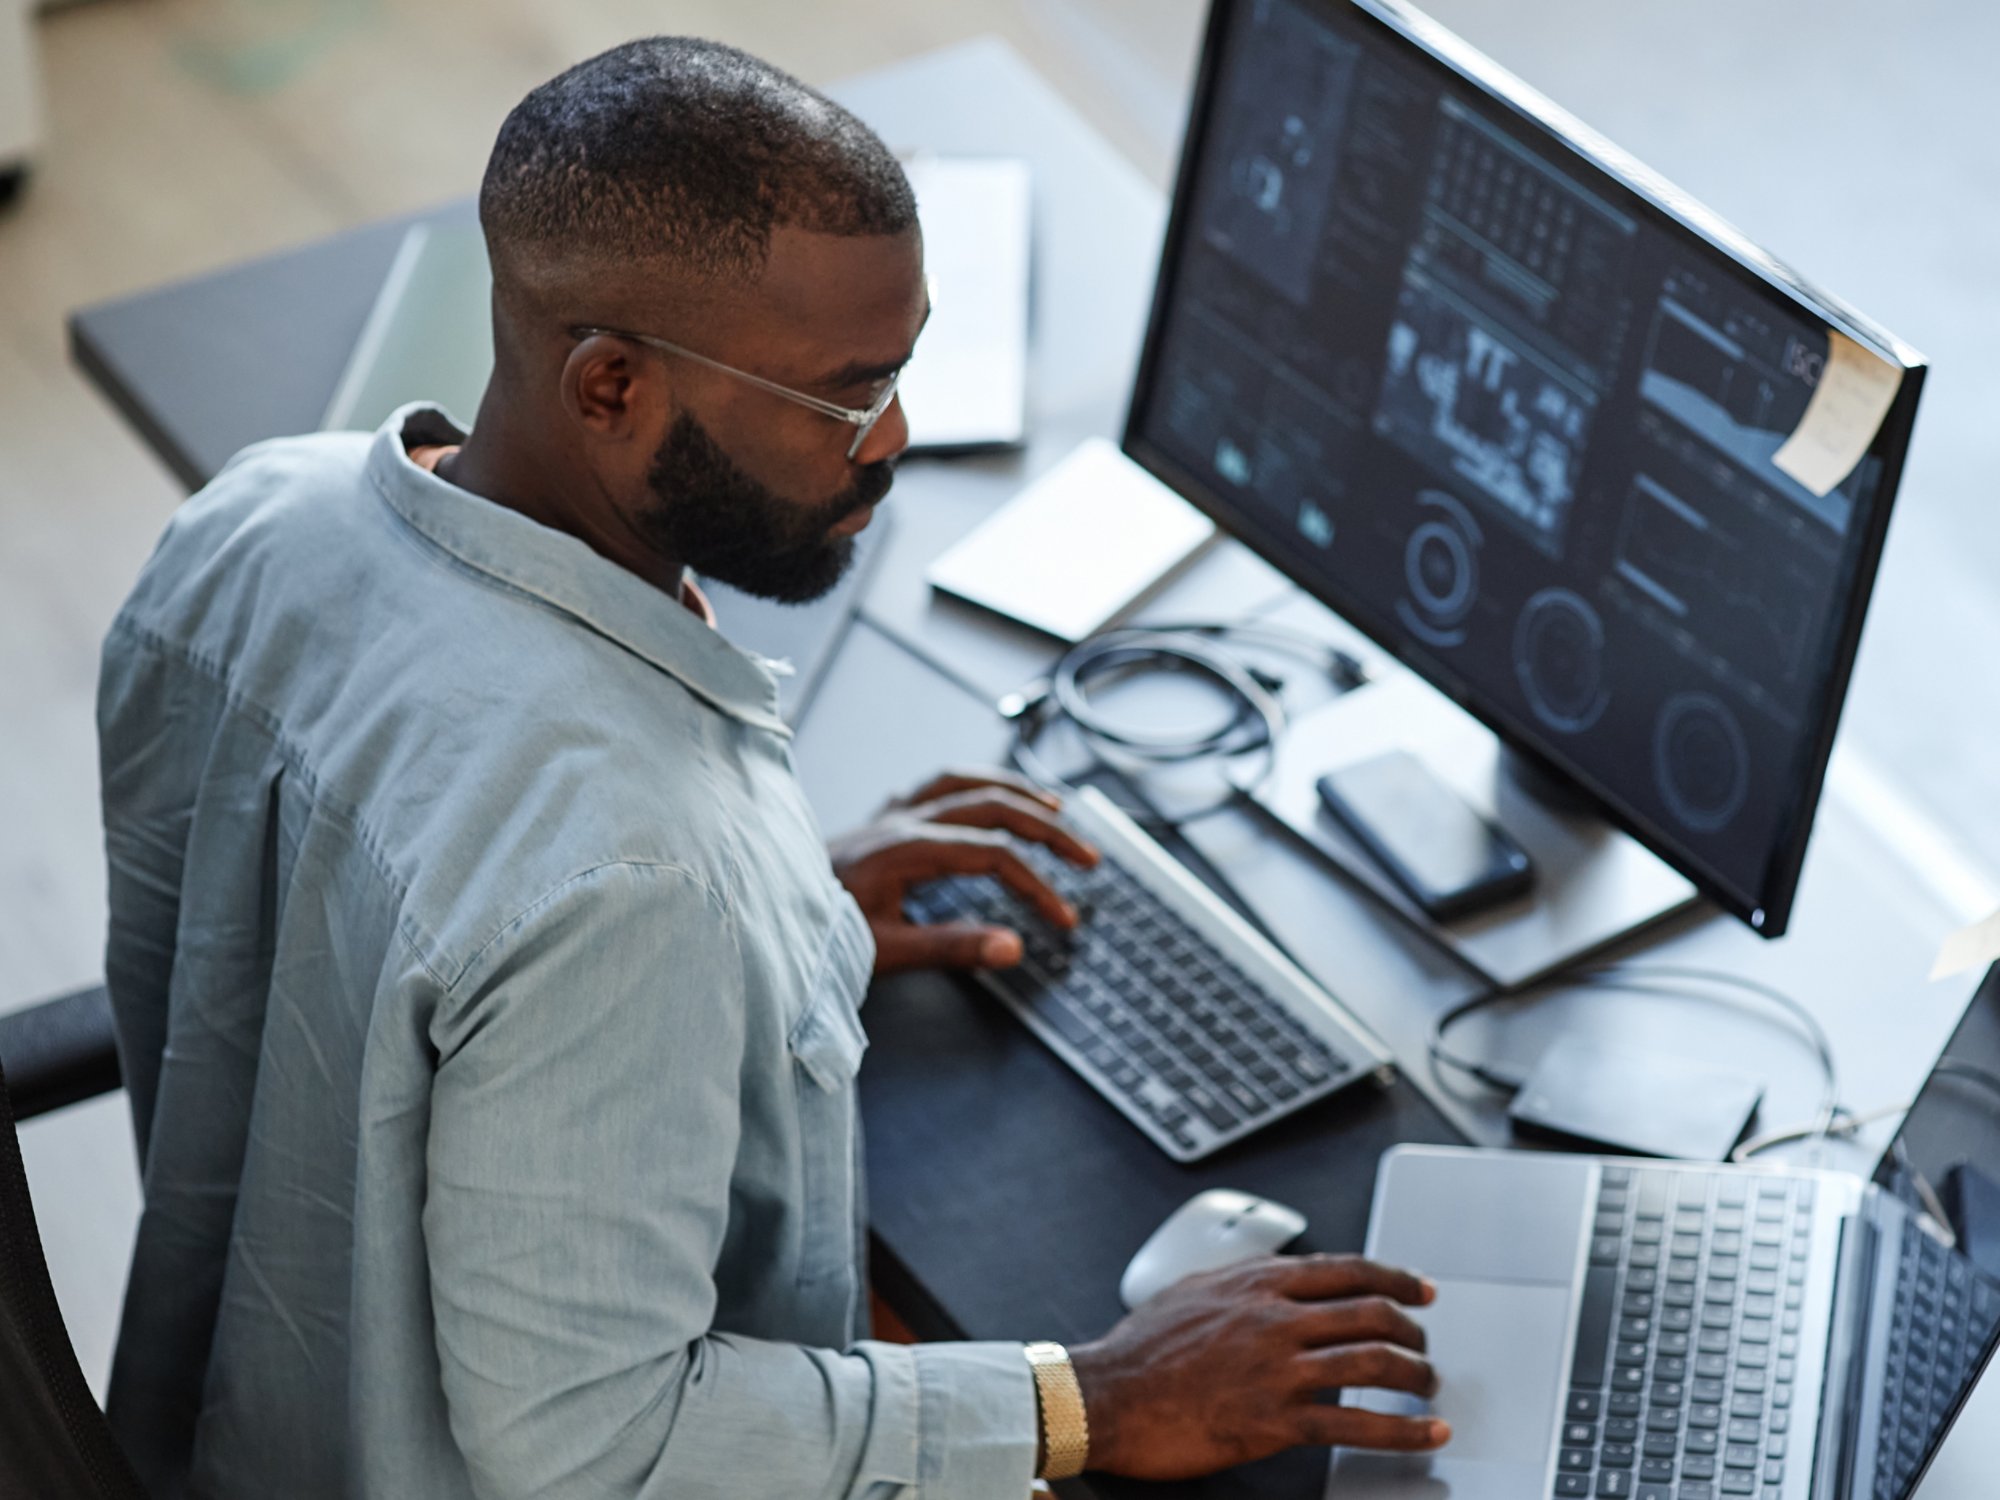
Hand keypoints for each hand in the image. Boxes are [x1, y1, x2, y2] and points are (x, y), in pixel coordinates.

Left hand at [829, 768, 1098, 973]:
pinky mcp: (878, 820)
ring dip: (1015, 791)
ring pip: (964, 782)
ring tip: (1055, 806)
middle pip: (991, 805)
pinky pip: (935, 786)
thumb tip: (1014, 948)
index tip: (1064, 919)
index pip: (994, 856)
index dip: (1037, 885)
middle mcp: (899, 820)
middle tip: (1087, 857)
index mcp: (905, 849)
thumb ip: (951, 948)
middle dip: (1047, 828)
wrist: (759, 911)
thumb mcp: (884, 951)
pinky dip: (972, 786)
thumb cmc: (814, 935)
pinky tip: (986, 796)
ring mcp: (887, 814)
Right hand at [1066, 1254, 1447, 1479]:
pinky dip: (1400, 1430)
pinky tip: (1424, 1434)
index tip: (1421, 1290)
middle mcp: (1274, 1318)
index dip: (1396, 1277)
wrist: (1104, 1396)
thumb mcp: (1192, 1290)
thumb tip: (1268, 1279)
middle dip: (1413, 1331)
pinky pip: (1354, 1425)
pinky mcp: (1273, 1420)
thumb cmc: (1139, 1349)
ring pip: (1373, 1363)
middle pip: (1371, 1313)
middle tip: (1425, 1347)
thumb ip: (1239, 1282)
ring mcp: (1277, 1368)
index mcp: (1256, 1283)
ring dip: (1416, 1377)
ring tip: (1429, 1389)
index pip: (1347, 1269)